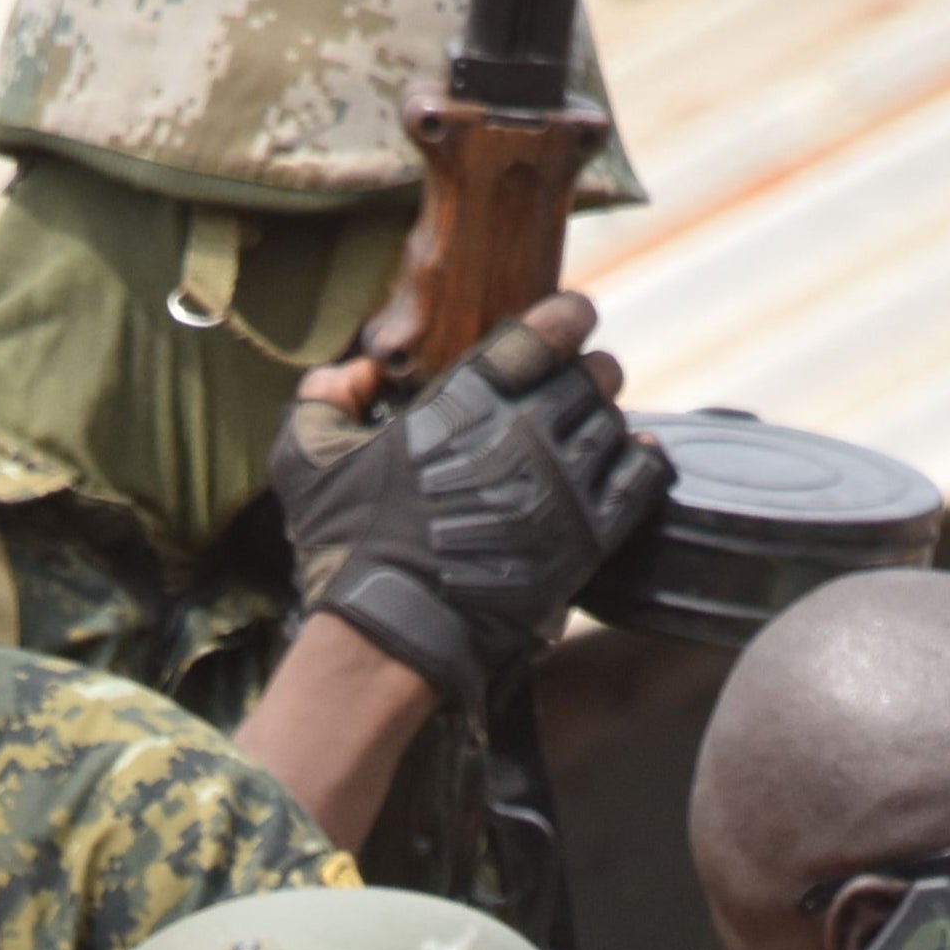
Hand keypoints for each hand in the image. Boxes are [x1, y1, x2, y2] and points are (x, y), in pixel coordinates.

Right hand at [270, 293, 664, 723]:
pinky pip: (642, 476)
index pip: (550, 329)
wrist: (392, 633)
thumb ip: (325, 395)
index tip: (569, 320)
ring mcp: (565, 483)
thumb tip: (361, 371)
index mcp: (469, 397)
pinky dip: (640, 461)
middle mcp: (528, 430)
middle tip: (565, 393)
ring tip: (576, 442)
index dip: (567, 316)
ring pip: (613, 424)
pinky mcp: (589, 536)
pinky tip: (626, 461)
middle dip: (583, 375)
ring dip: (599, 425)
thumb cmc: (347, 547)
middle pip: (592, 375)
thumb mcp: (307, 459)